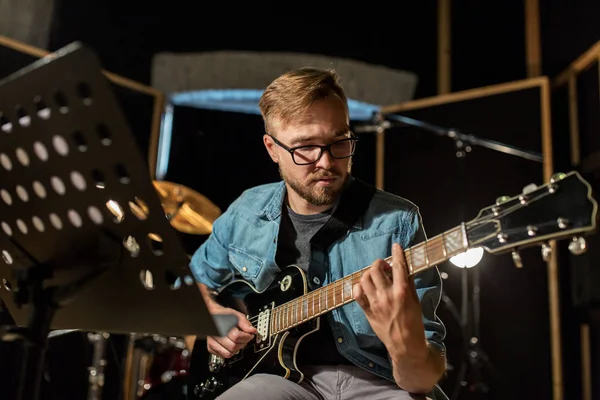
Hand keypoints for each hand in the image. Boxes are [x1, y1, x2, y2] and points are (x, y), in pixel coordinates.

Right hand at [206, 304, 257, 358]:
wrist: (212, 316)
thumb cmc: (223, 315)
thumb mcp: (236, 315)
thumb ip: (245, 322)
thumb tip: (252, 330)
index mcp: (221, 326)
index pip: (236, 337)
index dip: (246, 337)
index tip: (250, 334)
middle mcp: (215, 335)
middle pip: (233, 346)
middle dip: (243, 343)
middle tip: (246, 338)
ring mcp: (212, 342)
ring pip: (228, 353)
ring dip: (237, 349)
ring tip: (239, 342)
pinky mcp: (211, 348)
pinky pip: (223, 355)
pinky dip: (230, 352)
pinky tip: (232, 344)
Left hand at [353, 242, 428, 361]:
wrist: (405, 344)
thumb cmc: (414, 322)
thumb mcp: (416, 301)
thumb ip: (408, 284)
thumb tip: (403, 269)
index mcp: (402, 292)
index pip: (398, 266)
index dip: (396, 253)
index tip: (395, 246)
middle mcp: (387, 295)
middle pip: (376, 270)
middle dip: (379, 263)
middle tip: (384, 266)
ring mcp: (375, 303)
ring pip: (364, 279)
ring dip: (369, 273)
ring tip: (375, 276)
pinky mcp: (367, 311)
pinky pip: (357, 294)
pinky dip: (359, 287)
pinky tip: (365, 287)